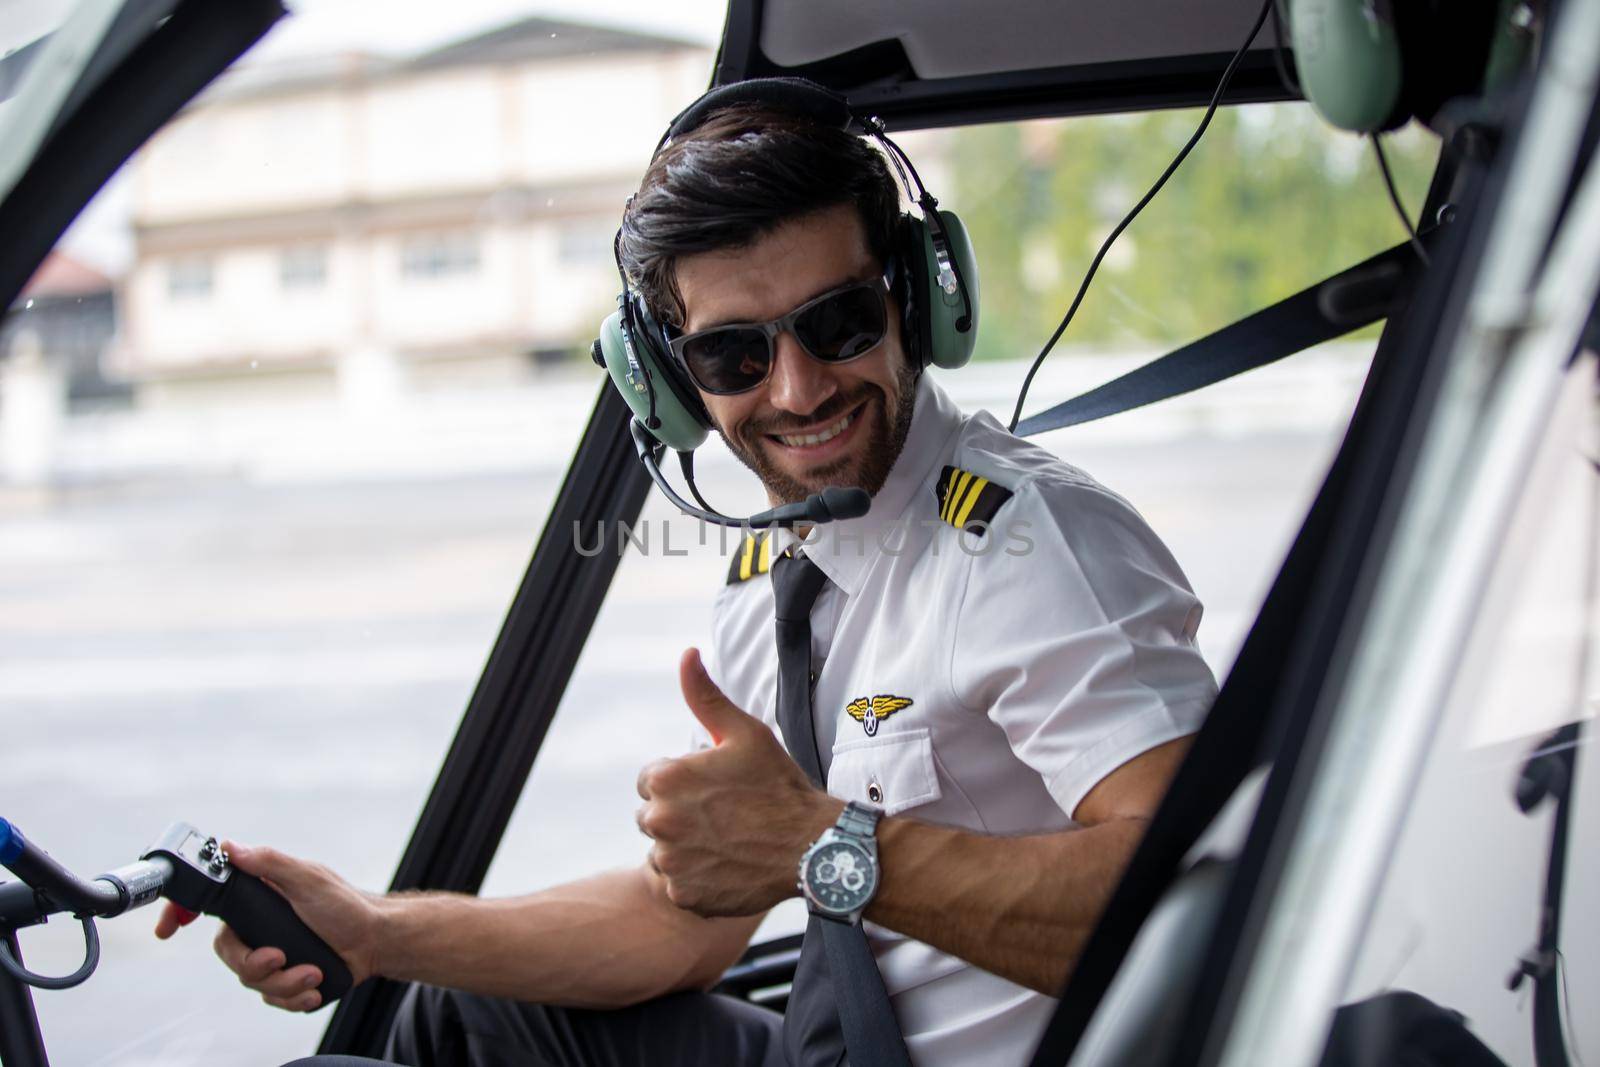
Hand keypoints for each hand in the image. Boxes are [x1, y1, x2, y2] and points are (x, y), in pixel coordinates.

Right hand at [153, 842, 382, 1011]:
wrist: (375, 941)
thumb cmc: (345, 905)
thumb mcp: (308, 879)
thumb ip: (270, 863)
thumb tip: (229, 847)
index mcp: (256, 898)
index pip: (207, 904)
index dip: (179, 913)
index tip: (167, 929)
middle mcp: (258, 926)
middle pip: (229, 954)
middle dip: (255, 964)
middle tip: (281, 958)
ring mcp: (269, 953)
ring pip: (251, 980)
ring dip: (284, 982)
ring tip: (313, 972)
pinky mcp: (283, 978)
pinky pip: (271, 998)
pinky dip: (293, 997)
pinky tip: (314, 986)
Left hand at [636, 649, 842, 916]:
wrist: (812, 846)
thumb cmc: (779, 785)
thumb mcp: (744, 733)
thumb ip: (705, 696)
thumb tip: (687, 655)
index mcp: (664, 780)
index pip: (651, 781)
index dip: (684, 783)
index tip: (715, 789)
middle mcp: (658, 822)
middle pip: (653, 817)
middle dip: (681, 815)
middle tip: (725, 816)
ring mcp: (670, 863)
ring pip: (665, 852)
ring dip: (688, 848)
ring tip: (730, 841)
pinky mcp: (685, 896)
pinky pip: (680, 885)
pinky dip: (699, 879)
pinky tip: (729, 866)